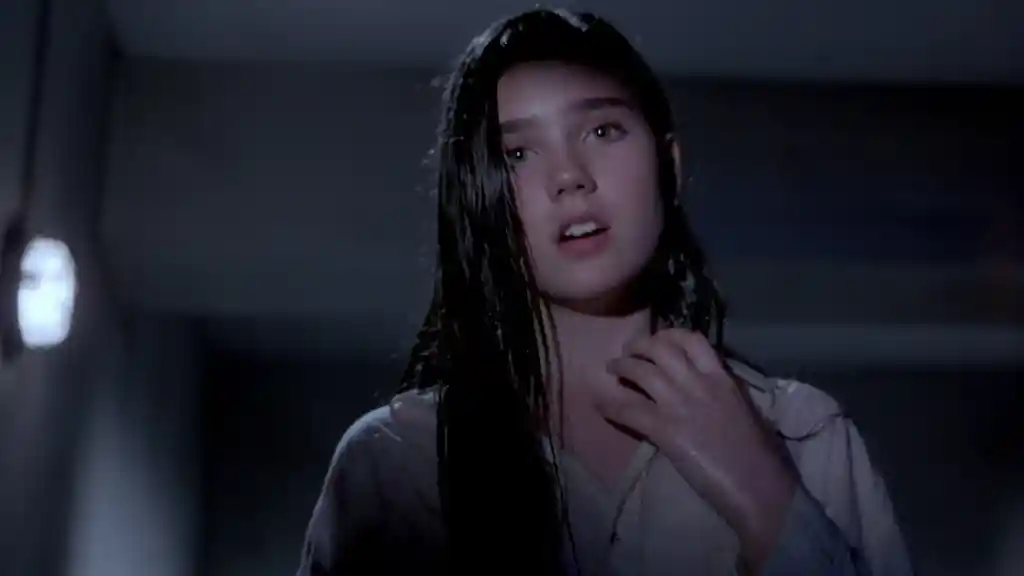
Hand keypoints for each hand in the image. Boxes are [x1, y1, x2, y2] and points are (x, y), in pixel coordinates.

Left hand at [598, 328, 798, 569]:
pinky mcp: (666, 430)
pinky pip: (629, 410)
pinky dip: (609, 405)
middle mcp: (699, 383)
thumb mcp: (743, 409)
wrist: (758, 484)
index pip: (694, 341)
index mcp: (722, 379)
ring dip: (622, 366)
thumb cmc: (759, 454)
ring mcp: (680, 405)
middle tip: (629, 352)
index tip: (660, 339)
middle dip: (640, 346)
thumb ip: (722, 393)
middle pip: (661, 349)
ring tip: (611, 369)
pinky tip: (598, 404)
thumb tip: (708, 388)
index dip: (671, 335)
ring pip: (641, 371)